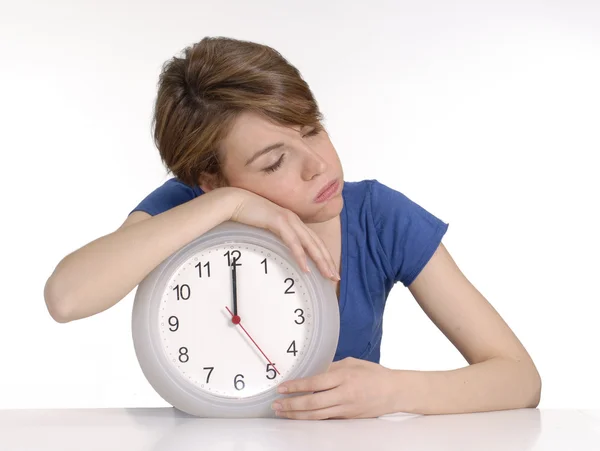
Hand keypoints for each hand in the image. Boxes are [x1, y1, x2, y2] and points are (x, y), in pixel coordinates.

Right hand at [225, 187, 339, 281]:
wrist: (236, 201)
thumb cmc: (249, 215)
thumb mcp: (268, 227)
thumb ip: (278, 235)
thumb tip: (283, 250)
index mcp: (294, 222)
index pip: (314, 241)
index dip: (324, 256)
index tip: (330, 270)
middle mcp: (295, 220)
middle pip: (316, 243)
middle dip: (327, 261)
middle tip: (335, 278)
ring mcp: (288, 220)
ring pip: (309, 243)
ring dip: (320, 261)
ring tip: (327, 275)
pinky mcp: (278, 222)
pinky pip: (293, 242)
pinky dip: (301, 256)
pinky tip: (306, 268)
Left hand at [272, 357, 395, 419]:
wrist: (394, 392)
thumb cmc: (373, 374)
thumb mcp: (352, 363)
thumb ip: (331, 366)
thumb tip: (312, 369)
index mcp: (344, 376)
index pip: (314, 382)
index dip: (296, 386)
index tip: (282, 388)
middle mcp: (343, 394)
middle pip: (312, 402)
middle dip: (291, 404)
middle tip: (276, 404)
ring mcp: (346, 408)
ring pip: (316, 415)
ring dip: (297, 414)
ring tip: (282, 413)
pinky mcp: (348, 418)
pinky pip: (325, 419)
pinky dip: (310, 418)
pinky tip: (300, 417)